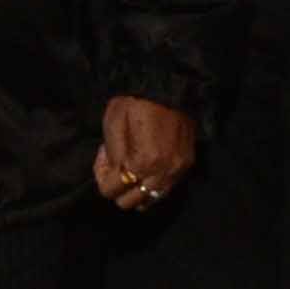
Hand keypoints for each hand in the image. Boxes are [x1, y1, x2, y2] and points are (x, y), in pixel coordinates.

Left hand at [91, 96, 198, 212]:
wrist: (168, 86)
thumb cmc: (135, 102)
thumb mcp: (113, 125)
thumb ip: (112, 157)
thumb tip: (114, 174)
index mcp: (142, 163)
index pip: (111, 191)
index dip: (101, 176)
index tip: (103, 156)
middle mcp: (162, 173)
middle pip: (131, 202)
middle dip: (118, 186)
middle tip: (116, 163)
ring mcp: (178, 170)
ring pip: (151, 199)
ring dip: (137, 189)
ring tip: (132, 166)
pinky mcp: (187, 164)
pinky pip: (167, 188)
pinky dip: (153, 184)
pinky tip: (147, 166)